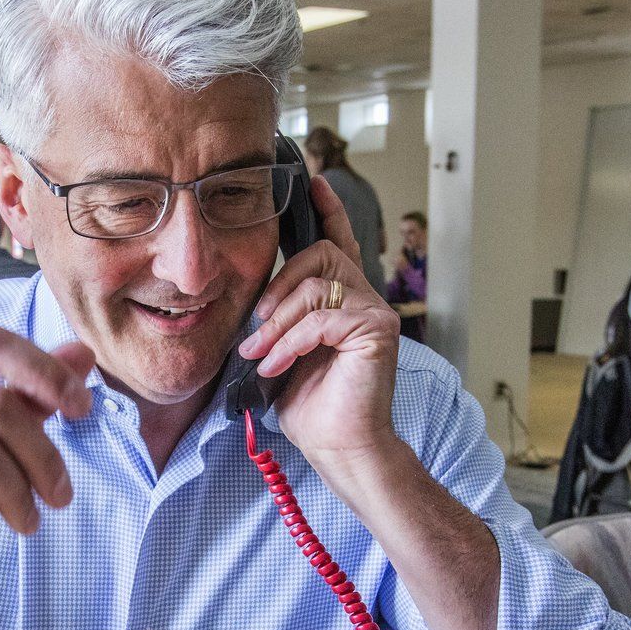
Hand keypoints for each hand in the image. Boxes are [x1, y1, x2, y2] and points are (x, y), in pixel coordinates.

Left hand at [237, 174, 401, 466]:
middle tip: (258, 325)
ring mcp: (375, 312)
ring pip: (316, 285)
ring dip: (278, 322)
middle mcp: (364, 299)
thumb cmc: (311, 406)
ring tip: (263, 355)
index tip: (311, 183)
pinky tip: (278, 365)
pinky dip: (291, 341)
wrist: (338, 447)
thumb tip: (252, 302)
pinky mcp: (378, 330)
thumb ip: (278, 318)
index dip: (327, 211)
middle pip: (319, 255)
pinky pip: (322, 317)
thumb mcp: (282, 351)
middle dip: (278, 287)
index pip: (337, 243)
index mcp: (343, 300)